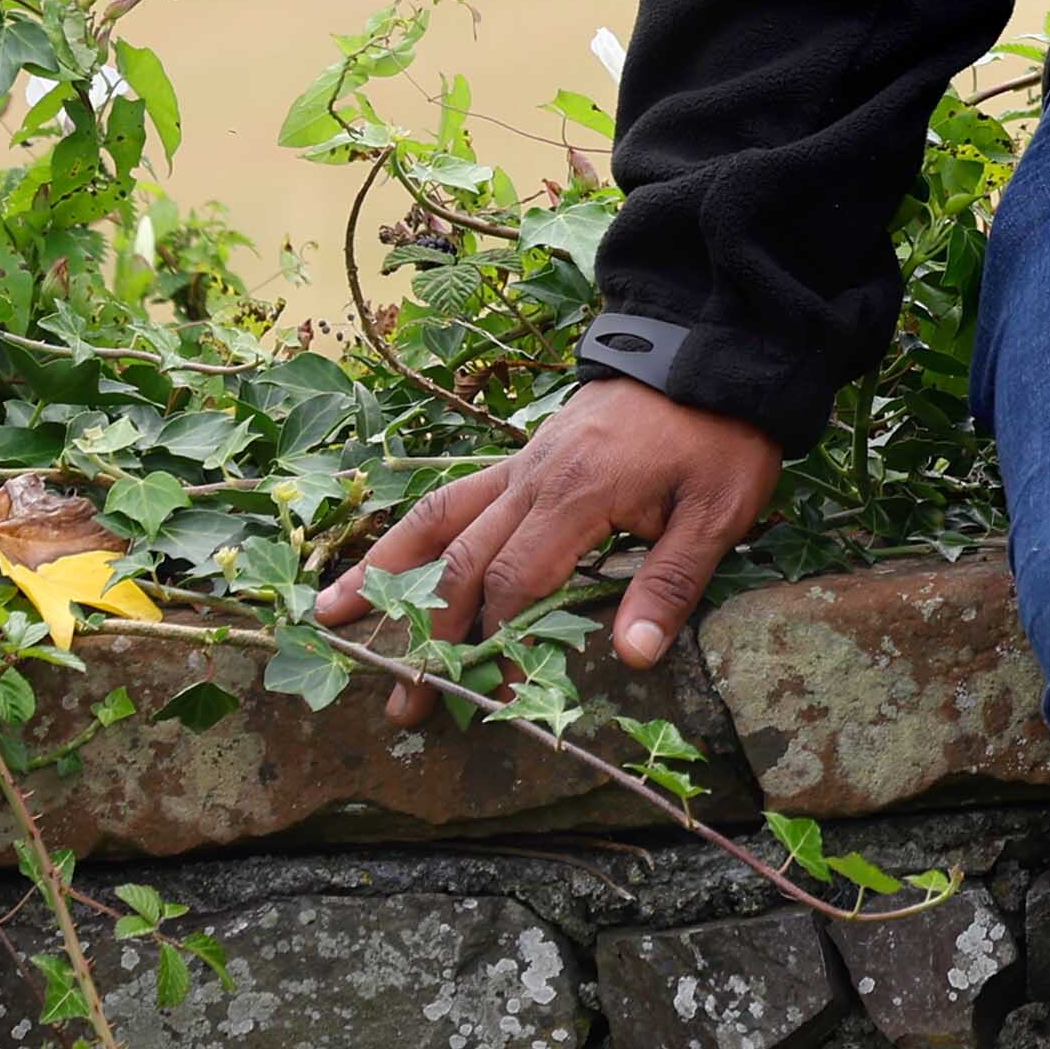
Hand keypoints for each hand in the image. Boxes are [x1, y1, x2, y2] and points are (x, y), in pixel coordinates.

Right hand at [314, 374, 781, 727]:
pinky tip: (385, 556)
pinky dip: (414, 530)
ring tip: (331, 613)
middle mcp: (533, 478)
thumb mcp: (717, 510)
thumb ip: (671, 583)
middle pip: (462, 562)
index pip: (516, 584)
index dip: (500, 644)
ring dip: (385, 569)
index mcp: (577, 495)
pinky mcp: (525, 455)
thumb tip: (632, 657)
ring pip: (438, 517)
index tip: (495, 696)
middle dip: (426, 635)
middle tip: (399, 699)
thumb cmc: (718, 434)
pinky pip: (455, 494)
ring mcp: (522, 463)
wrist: (712, 349)